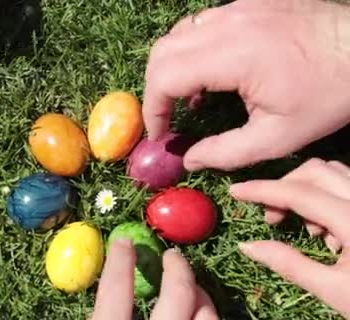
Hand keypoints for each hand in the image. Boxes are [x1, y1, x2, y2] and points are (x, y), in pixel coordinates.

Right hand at [91, 240, 217, 319]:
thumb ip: (102, 317)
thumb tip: (102, 300)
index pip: (114, 292)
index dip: (119, 262)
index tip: (123, 240)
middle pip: (178, 295)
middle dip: (178, 269)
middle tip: (172, 255)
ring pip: (207, 315)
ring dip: (201, 296)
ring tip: (193, 289)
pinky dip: (207, 316)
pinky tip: (199, 315)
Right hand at [142, 0, 349, 170]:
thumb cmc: (331, 93)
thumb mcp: (279, 136)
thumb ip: (226, 153)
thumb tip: (188, 160)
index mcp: (235, 55)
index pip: (165, 77)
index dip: (154, 109)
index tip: (161, 134)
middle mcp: (230, 23)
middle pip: (162, 52)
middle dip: (155, 89)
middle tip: (166, 118)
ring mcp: (238, 6)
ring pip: (178, 33)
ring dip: (170, 67)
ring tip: (184, 98)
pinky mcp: (248, 2)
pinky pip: (202, 23)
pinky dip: (191, 49)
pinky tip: (208, 72)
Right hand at [230, 159, 349, 317]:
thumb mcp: (332, 289)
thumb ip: (287, 263)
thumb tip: (248, 245)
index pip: (299, 194)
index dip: (262, 190)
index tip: (235, 192)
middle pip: (315, 171)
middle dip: (285, 187)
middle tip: (272, 218)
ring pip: (333, 173)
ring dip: (306, 190)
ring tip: (302, 227)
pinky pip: (347, 185)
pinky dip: (327, 197)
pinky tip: (328, 233)